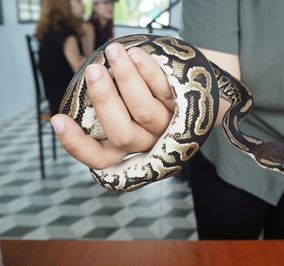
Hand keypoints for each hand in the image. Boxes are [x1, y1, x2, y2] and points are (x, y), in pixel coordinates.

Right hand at [51, 42, 173, 168]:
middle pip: (122, 134)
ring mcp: (167, 126)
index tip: (59, 120)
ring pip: (145, 111)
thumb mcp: (119, 103)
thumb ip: (102, 103)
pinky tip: (136, 54)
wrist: (185, 86)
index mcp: (125, 147)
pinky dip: (149, 72)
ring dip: (127, 79)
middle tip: (93, 70)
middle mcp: (147, 142)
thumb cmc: (138, 94)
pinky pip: (165, 92)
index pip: (99, 158)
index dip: (76, 144)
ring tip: (114, 52)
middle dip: (104, 100)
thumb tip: (78, 87)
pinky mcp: (185, 107)